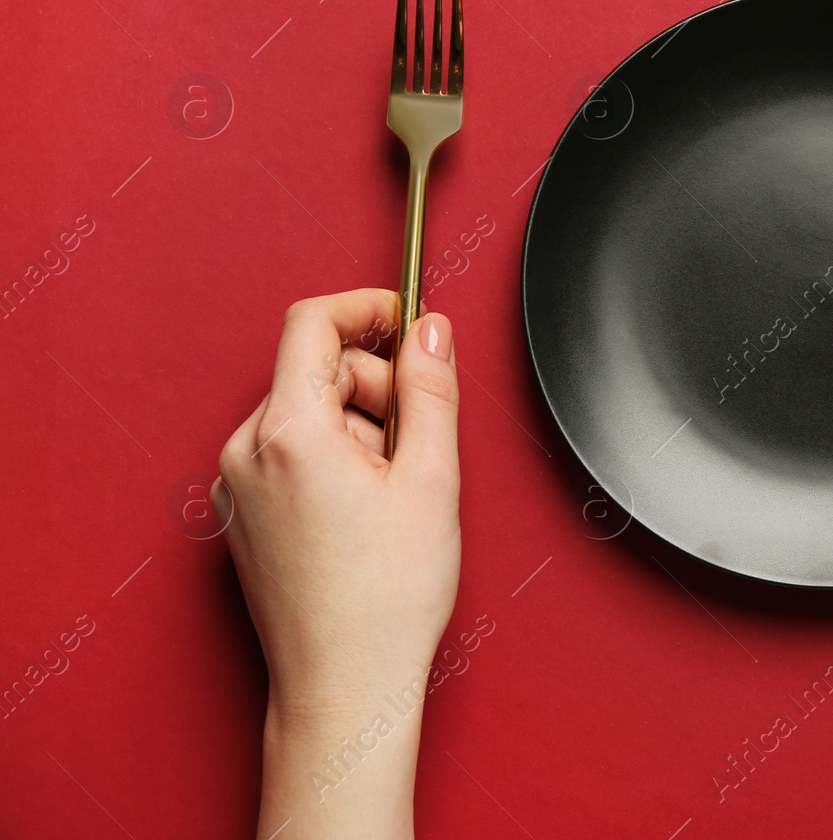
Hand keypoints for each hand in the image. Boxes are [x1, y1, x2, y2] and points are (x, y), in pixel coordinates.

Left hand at [216, 288, 460, 838]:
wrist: (345, 686)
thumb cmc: (387, 600)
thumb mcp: (432, 479)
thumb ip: (430, 389)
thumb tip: (429, 330)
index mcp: (289, 432)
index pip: (312, 324)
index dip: (365, 309)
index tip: (404, 318)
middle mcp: (247, 452)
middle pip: (315, 371)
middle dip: (375, 388)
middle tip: (418, 445)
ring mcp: (237, 486)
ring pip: (307, 414)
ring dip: (358, 431)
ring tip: (392, 496)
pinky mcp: (242, 515)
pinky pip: (290, 454)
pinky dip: (332, 462)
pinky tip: (364, 514)